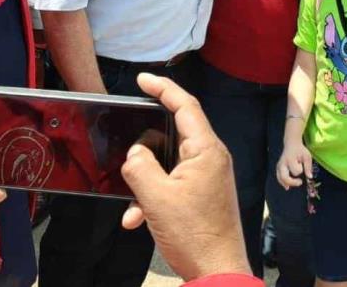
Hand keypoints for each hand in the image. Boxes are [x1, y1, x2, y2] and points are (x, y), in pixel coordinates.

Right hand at [120, 73, 249, 280]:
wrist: (218, 272)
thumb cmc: (194, 235)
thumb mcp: (156, 198)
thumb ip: (140, 166)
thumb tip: (136, 153)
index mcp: (206, 150)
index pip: (186, 105)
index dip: (163, 88)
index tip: (142, 79)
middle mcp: (212, 158)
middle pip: (177, 132)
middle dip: (148, 139)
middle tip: (128, 131)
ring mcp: (210, 177)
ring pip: (170, 163)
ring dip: (146, 178)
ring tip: (132, 202)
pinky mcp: (204, 195)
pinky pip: (174, 184)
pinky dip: (154, 196)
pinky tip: (137, 219)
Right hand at [276, 137, 312, 189]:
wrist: (291, 144)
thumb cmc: (300, 150)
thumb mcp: (307, 156)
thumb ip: (308, 167)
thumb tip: (309, 177)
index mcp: (290, 159)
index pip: (295, 170)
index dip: (300, 170)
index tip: (302, 166)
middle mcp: (283, 163)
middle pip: (284, 177)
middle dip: (292, 182)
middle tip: (300, 182)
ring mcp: (279, 166)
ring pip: (280, 178)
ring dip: (287, 183)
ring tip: (292, 186)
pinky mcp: (278, 168)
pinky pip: (278, 177)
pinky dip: (282, 183)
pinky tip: (287, 187)